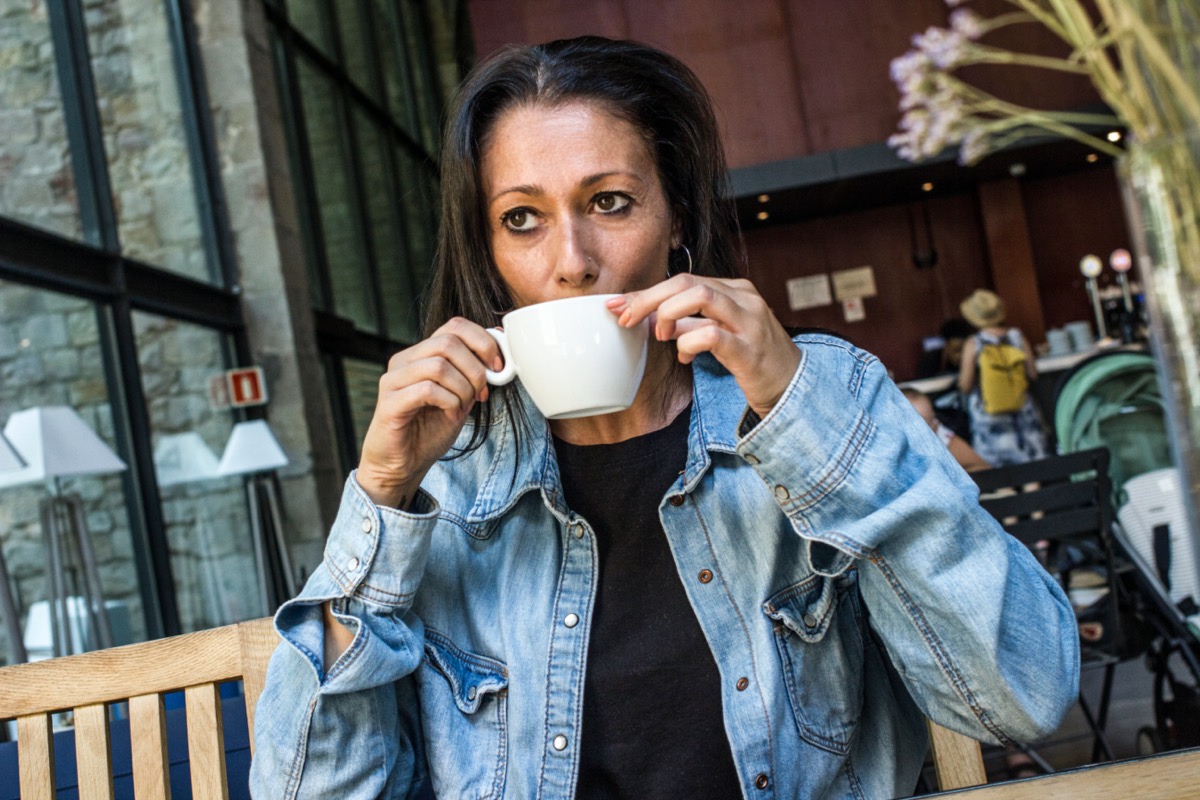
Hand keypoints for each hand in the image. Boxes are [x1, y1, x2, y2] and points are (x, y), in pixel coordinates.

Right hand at [356, 318, 500, 507]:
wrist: (403, 464)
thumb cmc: (429, 430)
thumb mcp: (461, 396)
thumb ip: (473, 374)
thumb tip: (499, 351)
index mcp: (421, 354)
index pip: (455, 326)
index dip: (483, 342)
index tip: (497, 367)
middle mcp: (404, 360)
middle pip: (448, 342)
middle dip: (475, 369)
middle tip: (480, 393)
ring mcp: (393, 380)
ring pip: (439, 366)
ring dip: (462, 389)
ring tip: (463, 407)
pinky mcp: (389, 402)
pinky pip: (427, 390)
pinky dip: (449, 403)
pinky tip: (451, 415)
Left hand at [607, 275, 800, 417]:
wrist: (793, 387)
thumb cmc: (753, 359)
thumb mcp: (719, 333)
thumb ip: (689, 323)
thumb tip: (649, 319)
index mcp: (735, 289)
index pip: (682, 279)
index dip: (646, 291)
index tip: (618, 306)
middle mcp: (744, 298)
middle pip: (686, 282)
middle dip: (648, 298)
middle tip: (626, 319)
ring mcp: (749, 321)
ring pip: (699, 296)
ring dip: (668, 315)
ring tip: (662, 336)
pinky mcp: (749, 348)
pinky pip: (710, 335)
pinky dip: (687, 343)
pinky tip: (685, 357)